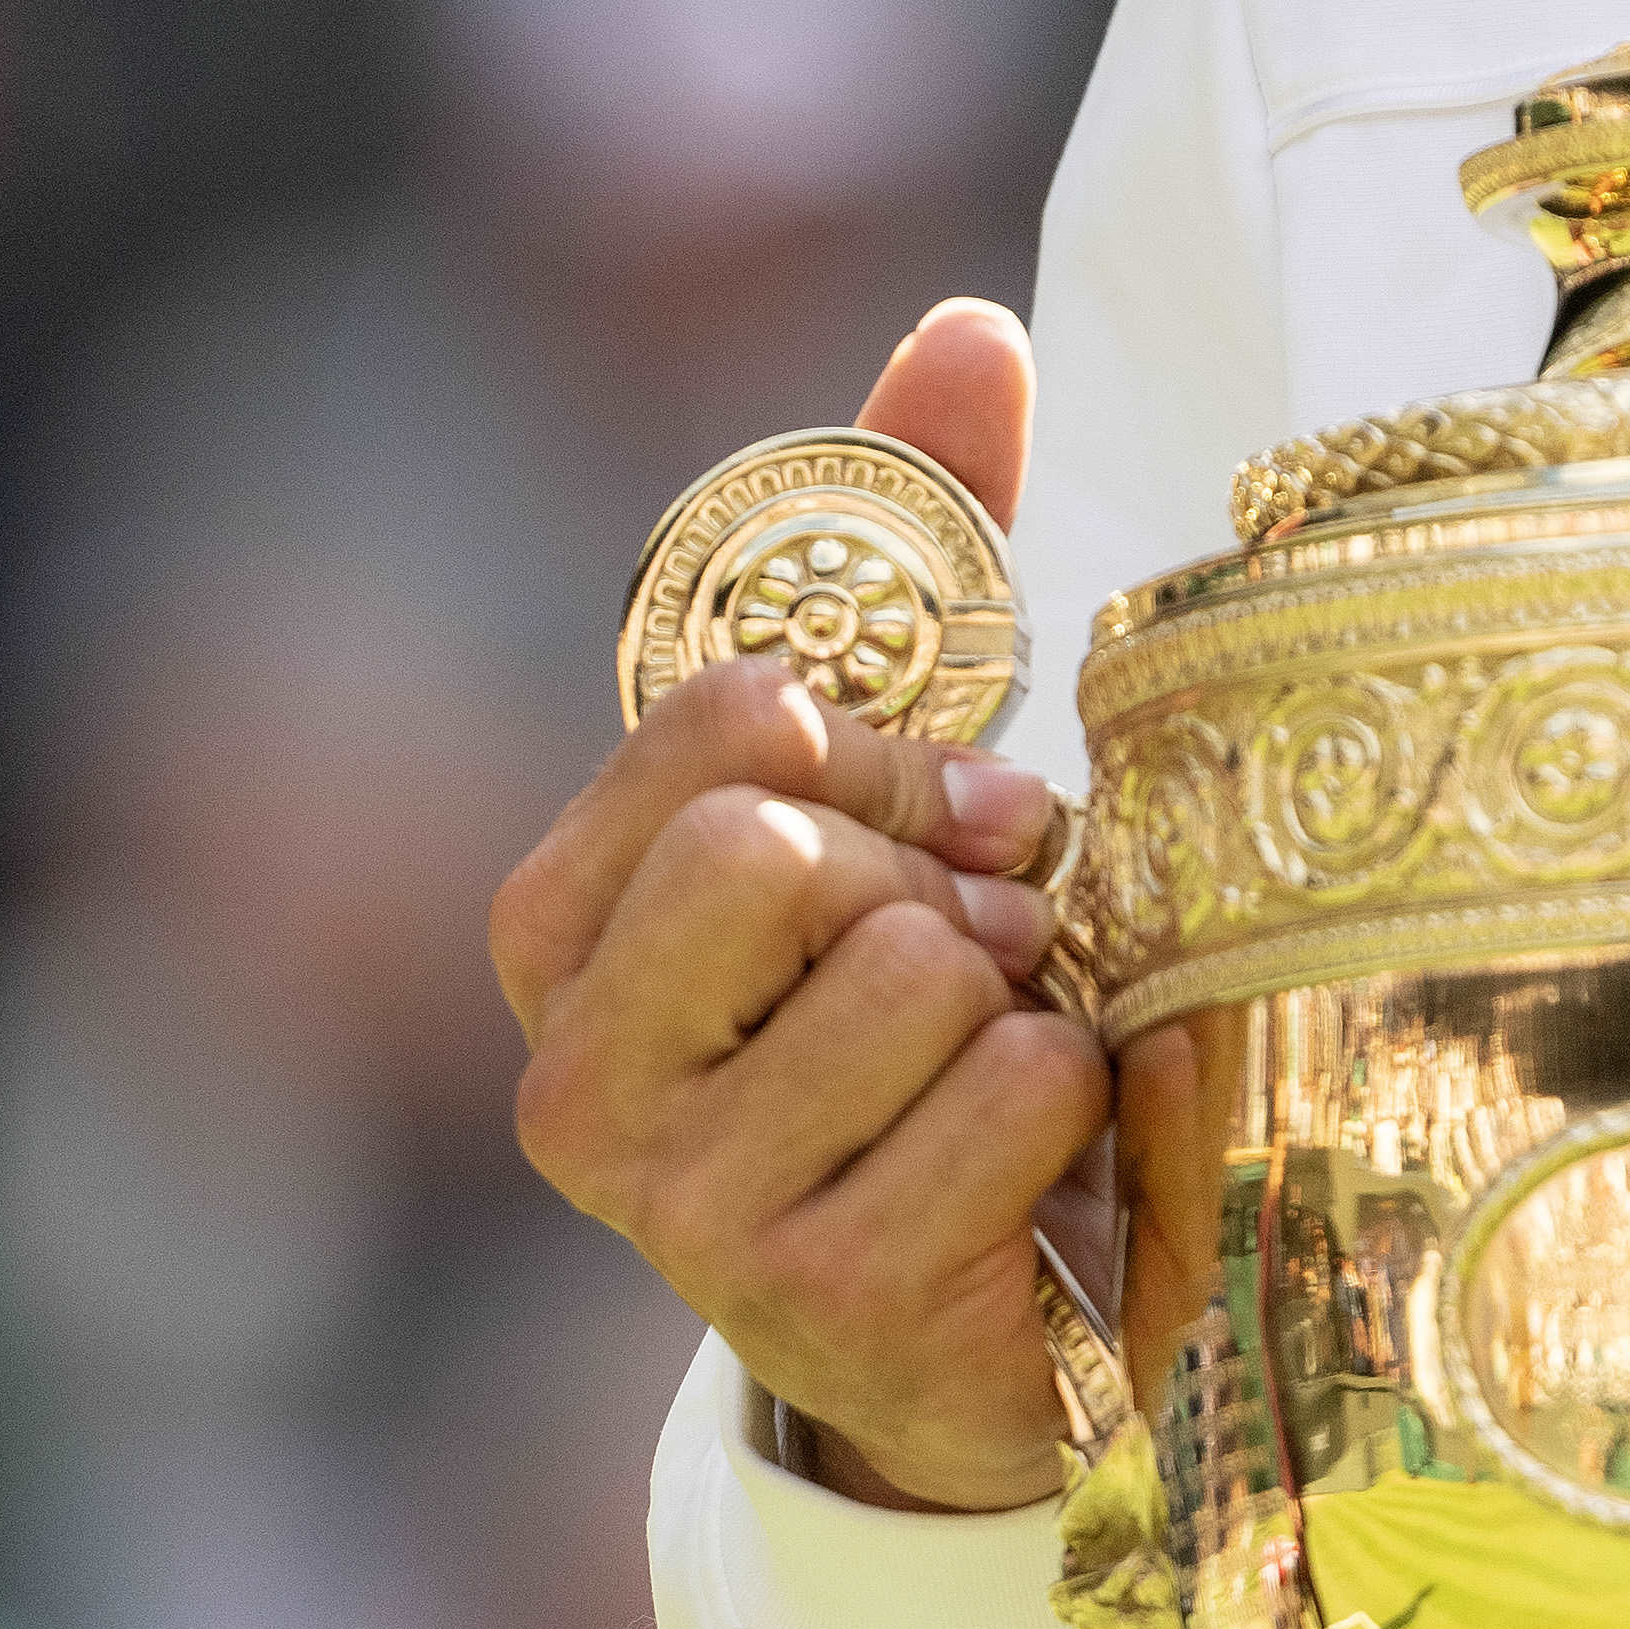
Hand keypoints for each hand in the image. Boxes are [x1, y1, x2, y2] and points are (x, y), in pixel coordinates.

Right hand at [491, 297, 1099, 1512]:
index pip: (729, 724)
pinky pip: (1010, 1089)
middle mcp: (570, 1075)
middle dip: (940, 875)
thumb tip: (969, 324)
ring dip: (1021, 993)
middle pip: (791, 848)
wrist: (1003, 1304)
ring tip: (1001, 1056)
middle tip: (981, 944)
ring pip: (916, 968)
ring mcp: (680, 1206)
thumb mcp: (908, 764)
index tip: (939, 806)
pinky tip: (1034, 1162)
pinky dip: (1073, 1099)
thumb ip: (910, 545)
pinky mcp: (817, 1294)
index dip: (880, 745)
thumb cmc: (936, 1006)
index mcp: (556, 926)